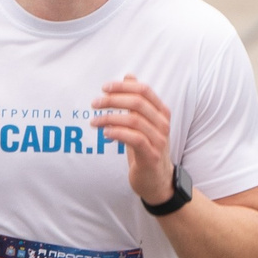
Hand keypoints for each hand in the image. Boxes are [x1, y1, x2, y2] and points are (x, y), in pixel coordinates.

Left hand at [92, 75, 176, 207]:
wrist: (157, 181)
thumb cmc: (147, 149)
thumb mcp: (142, 122)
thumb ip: (137, 101)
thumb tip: (129, 76)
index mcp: (161, 112)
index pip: (144, 90)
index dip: (123, 87)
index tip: (104, 88)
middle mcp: (163, 124)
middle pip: (137, 102)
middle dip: (112, 100)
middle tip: (94, 103)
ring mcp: (159, 140)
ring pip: (133, 120)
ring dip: (109, 118)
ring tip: (94, 121)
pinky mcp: (151, 155)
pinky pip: (134, 138)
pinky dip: (117, 133)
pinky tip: (105, 133)